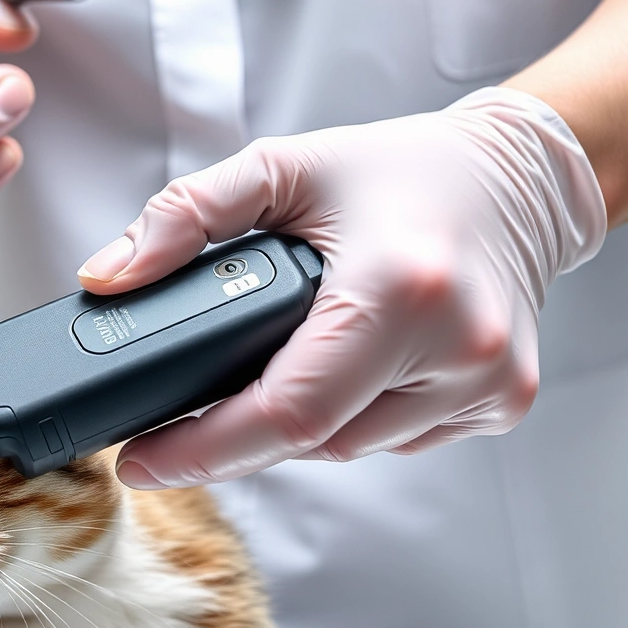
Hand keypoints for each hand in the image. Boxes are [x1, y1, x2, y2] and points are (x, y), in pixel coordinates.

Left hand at [76, 88, 607, 488]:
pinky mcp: (498, 405)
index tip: (140, 461)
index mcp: (401, 287)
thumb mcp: (283, 167)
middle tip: (182, 415)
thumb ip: (185, 215)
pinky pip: (392, 439)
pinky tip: (341, 369)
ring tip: (274, 364)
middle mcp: (457, 347)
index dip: (203, 448)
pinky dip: (350, 416)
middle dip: (236, 434)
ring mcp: (485, 386)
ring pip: (349, 448)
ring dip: (296, 424)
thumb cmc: (401, 170)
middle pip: (311, 438)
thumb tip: (109, 278)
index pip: (287, 408)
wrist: (518, 177)